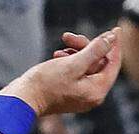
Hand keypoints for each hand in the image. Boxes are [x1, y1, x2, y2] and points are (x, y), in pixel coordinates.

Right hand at [3, 28, 122, 116]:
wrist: (24, 99)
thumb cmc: (46, 83)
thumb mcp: (73, 63)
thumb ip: (95, 51)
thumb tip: (111, 39)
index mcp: (97, 90)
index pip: (113, 64)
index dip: (114, 45)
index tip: (115, 30)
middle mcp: (93, 95)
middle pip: (99, 64)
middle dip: (86, 47)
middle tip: (68, 37)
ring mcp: (83, 95)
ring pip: (87, 66)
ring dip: (75, 53)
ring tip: (60, 49)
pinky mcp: (72, 93)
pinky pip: (78, 73)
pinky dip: (70, 62)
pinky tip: (58, 57)